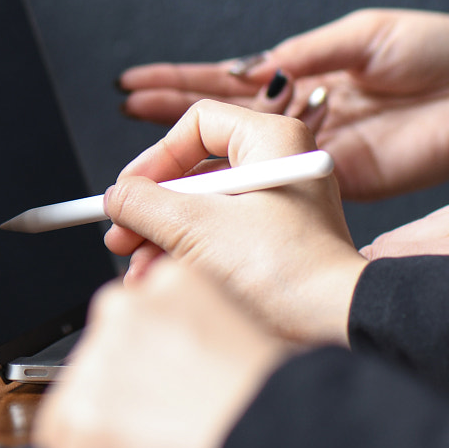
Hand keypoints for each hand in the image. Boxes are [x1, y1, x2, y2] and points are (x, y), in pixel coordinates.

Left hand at [34, 258, 291, 447]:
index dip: (146, 376)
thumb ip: (191, 342)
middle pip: (93, 368)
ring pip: (72, 417)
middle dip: (120, 411)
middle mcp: (126, 308)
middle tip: (164, 443)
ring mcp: (98, 363)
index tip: (170, 404)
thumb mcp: (241, 338)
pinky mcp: (83, 417)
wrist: (287, 442)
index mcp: (171, 282)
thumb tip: (162, 376)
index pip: (127, 326)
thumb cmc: (283, 403)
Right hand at [103, 101, 365, 344]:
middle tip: (122, 232)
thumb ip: (144, 204)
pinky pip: (221, 234)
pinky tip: (164, 278)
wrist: (332, 324)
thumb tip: (116, 198)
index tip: (129, 190)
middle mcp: (280, 164)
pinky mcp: (275, 240)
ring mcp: (279, 203)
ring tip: (140, 269)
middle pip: (195, 170)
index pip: (197, 124)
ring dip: (163, 238)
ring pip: (203, 207)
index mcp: (273, 140)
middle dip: (153, 208)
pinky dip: (188, 254)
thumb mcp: (197, 227)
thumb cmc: (286, 269)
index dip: (155, 157)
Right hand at [118, 9, 448, 209]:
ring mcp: (313, 152)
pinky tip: (195, 186)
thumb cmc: (445, 53)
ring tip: (140, 159)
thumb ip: (311, 51)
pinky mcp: (336, 181)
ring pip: (235, 158)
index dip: (179, 82)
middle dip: (166, 121)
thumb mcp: (369, 35)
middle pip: (218, 121)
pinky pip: (275, 182)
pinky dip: (233, 186)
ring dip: (187, 161)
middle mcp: (302, 116)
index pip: (229, 80)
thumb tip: (261, 65)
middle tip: (122, 119)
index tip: (134, 85)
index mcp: (307, 72)